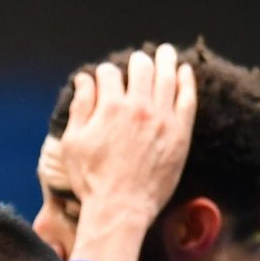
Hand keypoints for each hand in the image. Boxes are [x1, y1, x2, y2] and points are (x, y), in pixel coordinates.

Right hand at [56, 43, 195, 260]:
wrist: (120, 207)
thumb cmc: (92, 180)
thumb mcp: (72, 144)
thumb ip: (80, 107)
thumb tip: (84, 79)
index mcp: (109, 106)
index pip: (108, 75)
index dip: (104, 73)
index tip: (105, 76)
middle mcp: (138, 106)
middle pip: (140, 69)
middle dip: (137, 61)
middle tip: (139, 59)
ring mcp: (162, 117)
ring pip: (166, 76)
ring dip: (165, 60)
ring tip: (166, 52)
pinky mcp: (179, 131)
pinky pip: (187, 97)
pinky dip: (186, 80)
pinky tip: (184, 71)